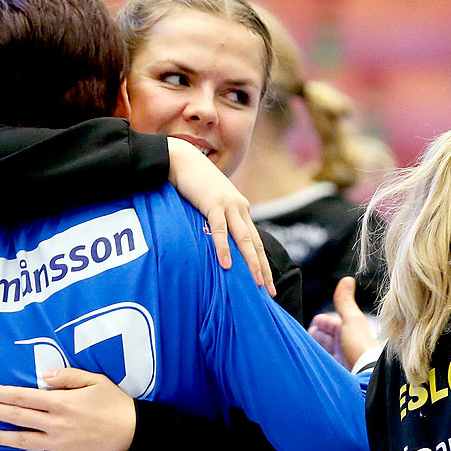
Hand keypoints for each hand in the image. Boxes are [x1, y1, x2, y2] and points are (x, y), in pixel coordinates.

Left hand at [0, 367, 135, 450]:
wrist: (135, 434)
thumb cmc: (116, 404)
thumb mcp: (95, 380)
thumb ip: (67, 376)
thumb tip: (43, 375)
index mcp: (61, 402)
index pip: (24, 396)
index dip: (3, 393)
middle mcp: (55, 423)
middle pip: (18, 417)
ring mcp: (59, 444)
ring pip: (23, 441)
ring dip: (1, 438)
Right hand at [166, 138, 273, 295]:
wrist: (181, 159)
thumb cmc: (193, 183)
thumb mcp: (210, 204)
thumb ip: (217, 221)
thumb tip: (217, 245)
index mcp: (240, 209)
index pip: (256, 241)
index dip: (263, 263)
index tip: (267, 284)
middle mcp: (239, 208)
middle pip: (255, 244)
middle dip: (263, 269)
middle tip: (269, 291)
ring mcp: (228, 205)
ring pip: (243, 239)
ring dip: (251, 262)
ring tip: (256, 282)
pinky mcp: (212, 203)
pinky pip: (219, 230)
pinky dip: (223, 248)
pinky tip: (226, 264)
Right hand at [307, 276, 376, 369]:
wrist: (365, 374)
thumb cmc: (359, 346)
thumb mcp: (351, 319)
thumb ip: (345, 301)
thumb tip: (347, 278)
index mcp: (349, 331)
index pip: (332, 324)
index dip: (322, 322)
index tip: (313, 323)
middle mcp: (346, 345)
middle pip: (328, 338)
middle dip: (317, 335)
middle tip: (307, 335)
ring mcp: (342, 359)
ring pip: (325, 351)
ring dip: (315, 347)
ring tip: (304, 348)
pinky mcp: (338, 373)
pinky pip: (324, 363)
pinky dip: (316, 359)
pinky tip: (310, 361)